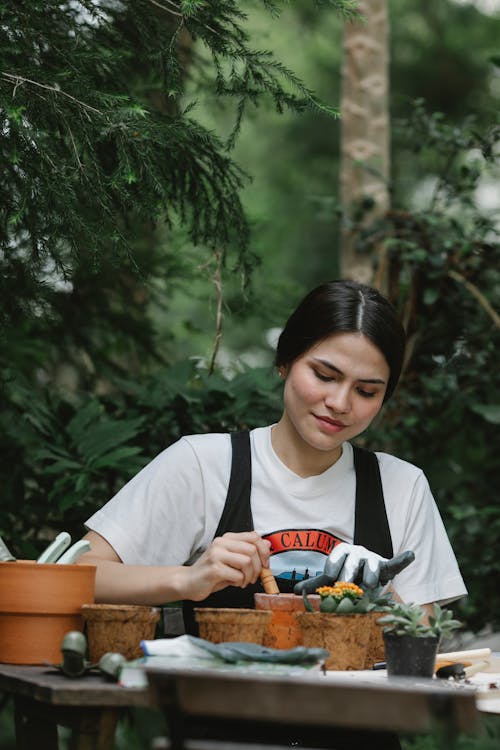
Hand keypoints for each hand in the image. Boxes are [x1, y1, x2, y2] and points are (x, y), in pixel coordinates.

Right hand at [184, 531, 270, 600]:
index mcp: (227, 538)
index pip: (253, 537)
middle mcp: (221, 543)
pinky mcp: (214, 568)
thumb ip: (247, 551)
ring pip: (247, 561)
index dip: (264, 551)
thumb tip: (267, 544)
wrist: (188, 582)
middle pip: (252, 549)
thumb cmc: (211, 572)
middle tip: (253, 577)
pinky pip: (237, 575)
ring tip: (244, 581)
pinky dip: (240, 582)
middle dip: (258, 567)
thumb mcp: (232, 560)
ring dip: (249, 576)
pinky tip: (235, 584)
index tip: (265, 563)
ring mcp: (217, 554)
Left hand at [294, 542, 414, 593]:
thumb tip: (296, 591)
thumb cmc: (346, 576)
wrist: (365, 577)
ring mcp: (373, 559)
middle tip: (346, 586)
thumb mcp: (331, 579)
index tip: (331, 578)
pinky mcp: (386, 567)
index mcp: (343, 552)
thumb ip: (316, 584)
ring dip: (369, 575)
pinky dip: (403, 560)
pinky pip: (395, 563)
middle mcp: (358, 553)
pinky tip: (410, 554)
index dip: (333, 567)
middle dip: (349, 574)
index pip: (336, 556)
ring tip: (367, 586)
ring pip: (371, 564)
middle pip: (352, 561)